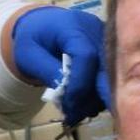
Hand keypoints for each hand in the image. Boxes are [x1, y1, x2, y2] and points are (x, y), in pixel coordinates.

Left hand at [12, 6, 110, 123]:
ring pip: (109, 76)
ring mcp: (105, 41)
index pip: (85, 55)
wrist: (43, 27)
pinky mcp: (110, 52)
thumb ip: (47, 70)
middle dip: (90, 97)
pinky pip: (109, 77)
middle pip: (104, 67)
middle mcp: (95, 30)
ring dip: (93, 99)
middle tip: (73, 115)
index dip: (79, 83)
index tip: (68, 104)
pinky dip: (96, 94)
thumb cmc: (33, 39)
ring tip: (74, 112)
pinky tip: (82, 104)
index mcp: (73, 25)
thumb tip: (66, 91)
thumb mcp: (29, 55)